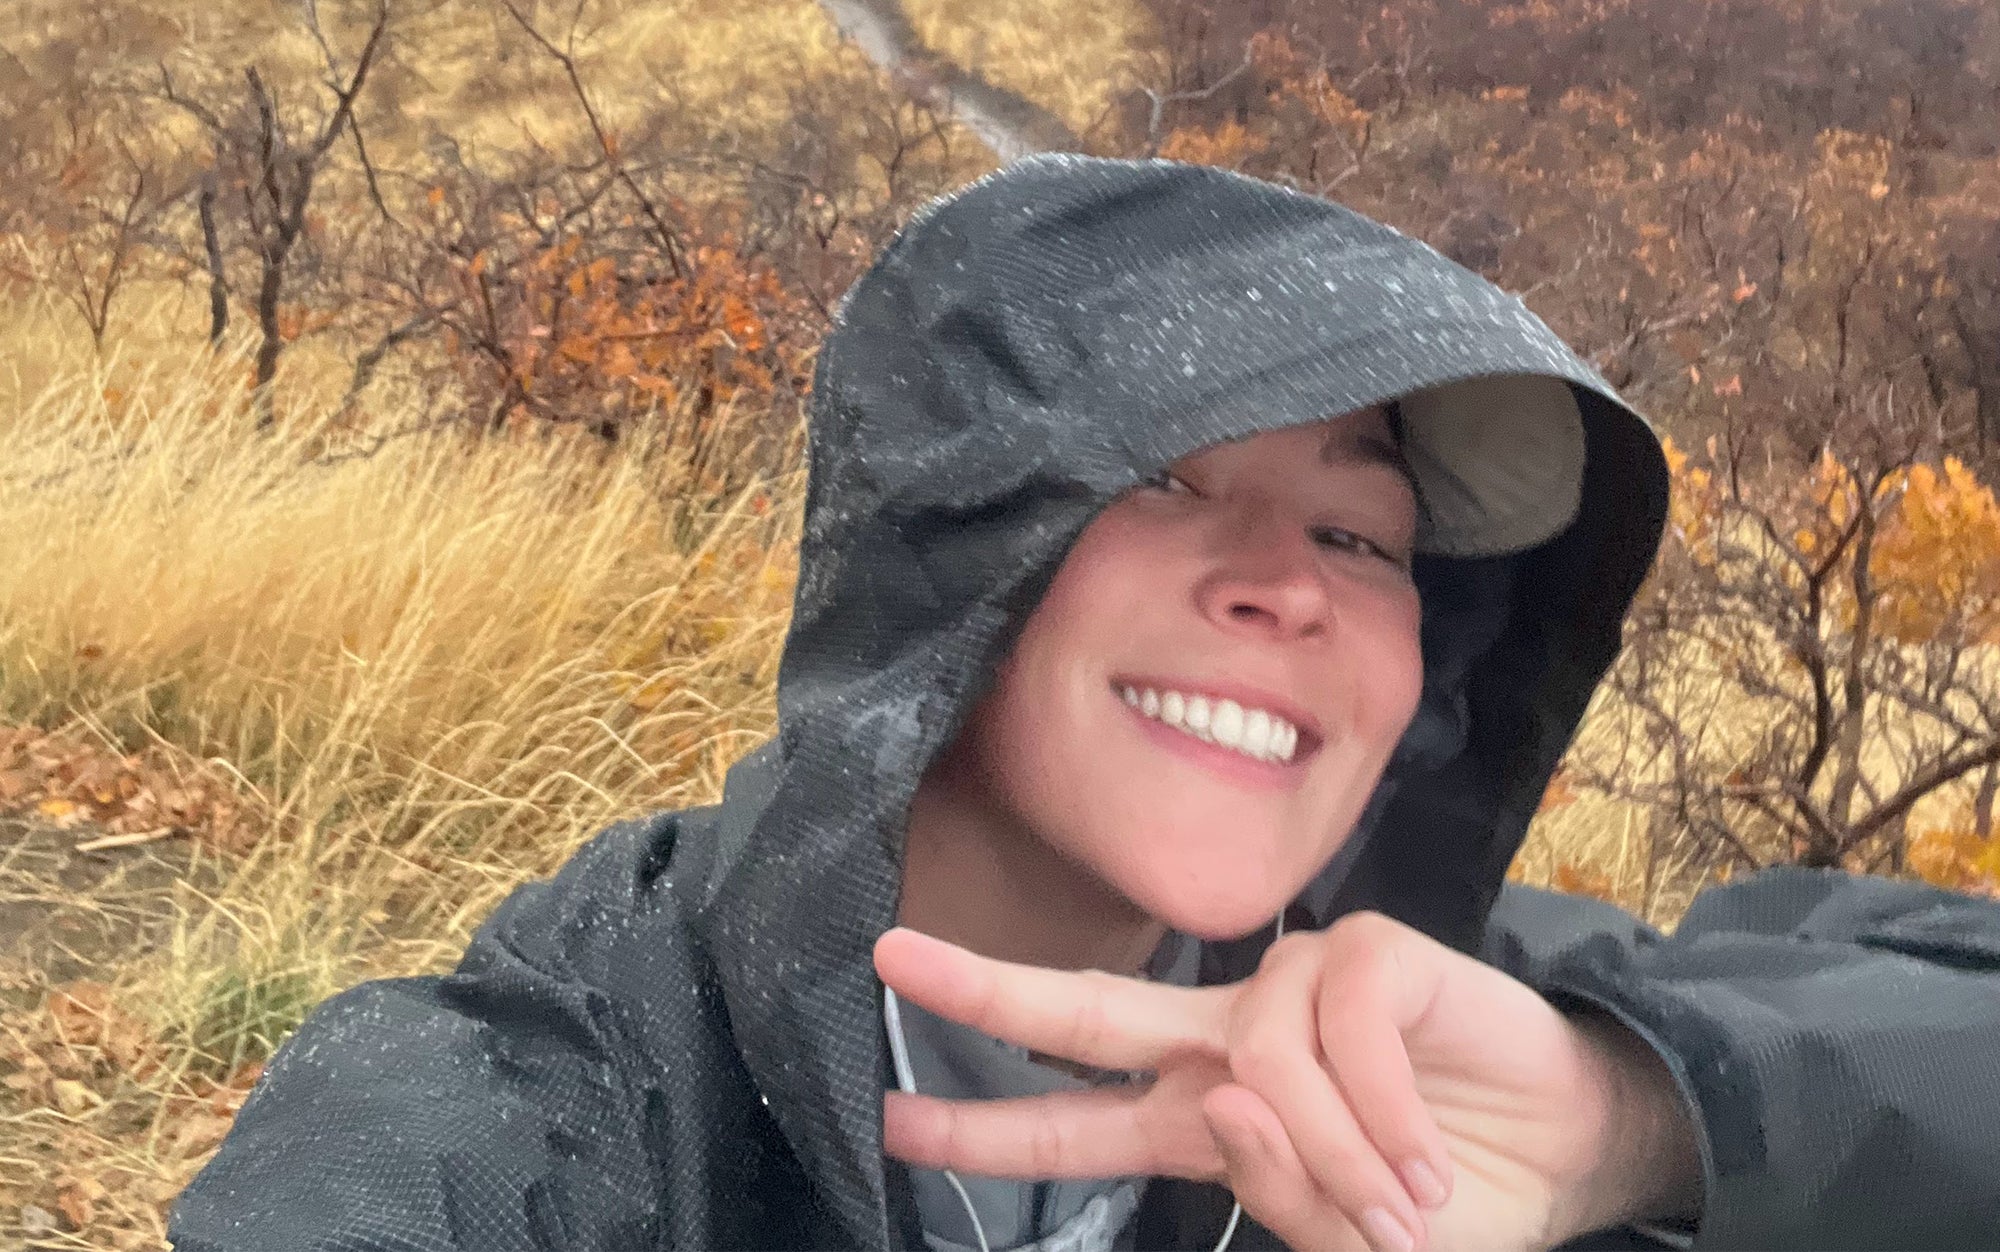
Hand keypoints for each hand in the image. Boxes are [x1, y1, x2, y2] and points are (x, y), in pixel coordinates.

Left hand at [875, 912, 1698, 1251]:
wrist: (1564, 1151)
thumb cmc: (1442, 1201)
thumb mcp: (1349, 1239)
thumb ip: (1275, 1192)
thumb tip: (1220, 1095)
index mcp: (1205, 1114)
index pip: (1081, 1116)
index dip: (991, 1124)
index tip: (896, 1121)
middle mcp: (1231, 1037)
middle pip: (1094, 1007)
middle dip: (992, 986)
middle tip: (893, 954)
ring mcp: (1298, 986)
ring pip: (1256, 1058)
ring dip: (1331, 1156)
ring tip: (1405, 1207)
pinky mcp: (1371, 954)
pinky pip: (1345, 1026)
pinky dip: (1381, 1109)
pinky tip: (1424, 1160)